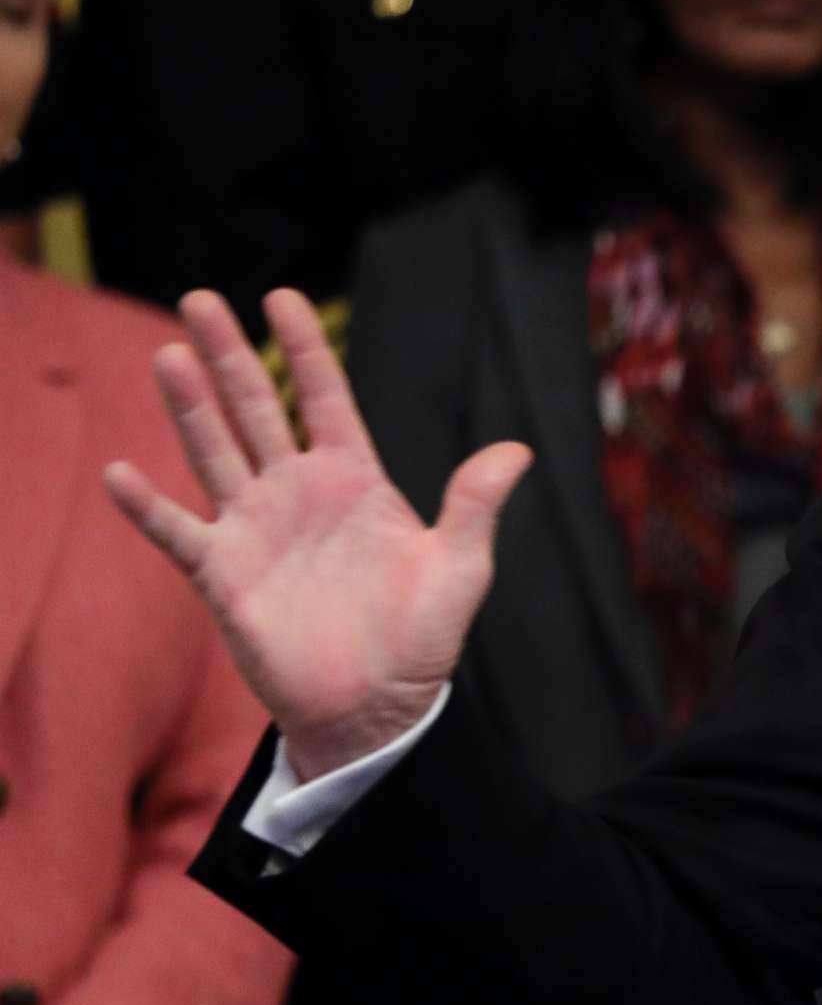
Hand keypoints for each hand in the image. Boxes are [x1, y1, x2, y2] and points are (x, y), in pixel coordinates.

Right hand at [102, 289, 530, 778]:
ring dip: (190, 407)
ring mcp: (256, 528)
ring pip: (215, 452)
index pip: (325, 397)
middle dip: (230, 355)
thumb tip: (517, 451)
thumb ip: (474, 505)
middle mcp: (297, 491)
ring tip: (169, 355)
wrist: (378, 706)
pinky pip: (178, 533)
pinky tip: (122, 473)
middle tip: (201, 298)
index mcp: (354, 478)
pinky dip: (148, 506)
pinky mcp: (223, 574)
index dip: (303, 349)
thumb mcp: (459, 567)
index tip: (283, 298)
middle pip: (257, 408)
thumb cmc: (421, 637)